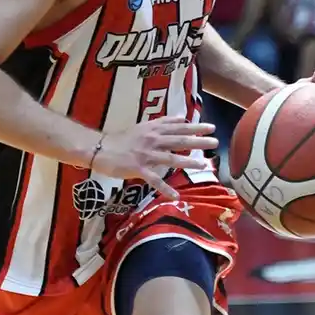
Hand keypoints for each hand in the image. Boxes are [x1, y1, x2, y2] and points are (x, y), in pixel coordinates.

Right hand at [90, 115, 216, 199]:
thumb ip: (161, 123)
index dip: (195, 127)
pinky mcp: (138, 169)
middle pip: (179, 140)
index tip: (211, 127)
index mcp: (153, 130)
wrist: (99, 149)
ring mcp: (145, 155)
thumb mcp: (142, 127)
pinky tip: (175, 196)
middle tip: (215, 142)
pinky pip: (154, 180)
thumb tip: (180, 118)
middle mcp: (152, 141)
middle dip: (198, 141)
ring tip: (203, 164)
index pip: (178, 127)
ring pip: (170, 158)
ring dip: (187, 162)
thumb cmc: (120, 139)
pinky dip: (165, 189)